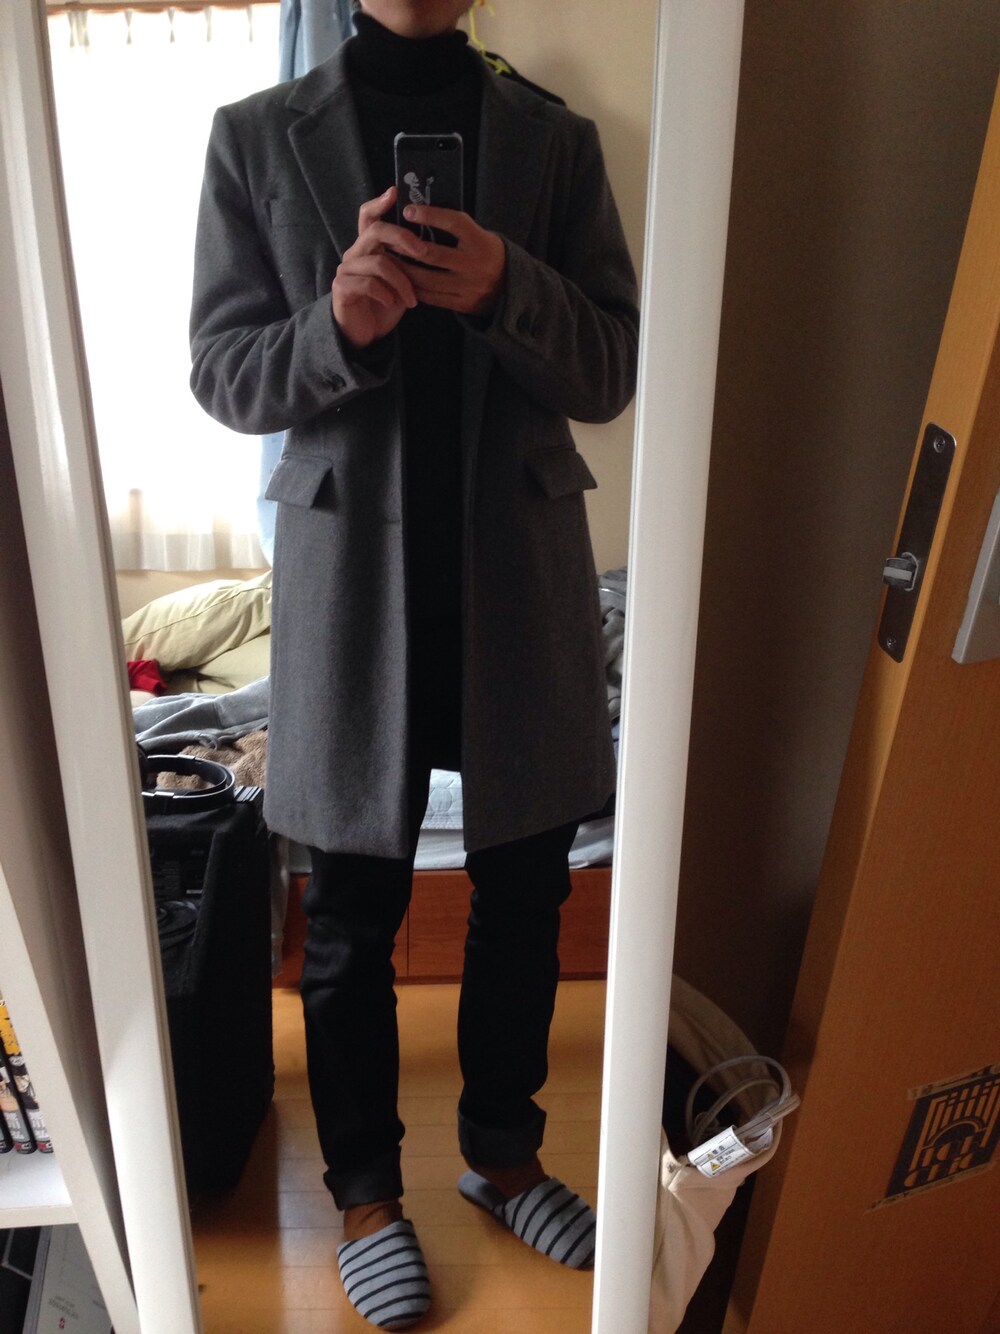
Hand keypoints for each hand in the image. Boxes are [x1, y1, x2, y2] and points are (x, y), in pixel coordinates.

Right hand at [331, 187, 430, 348]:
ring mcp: (346, 269)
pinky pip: (369, 284)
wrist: (365, 335)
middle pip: (376, 231)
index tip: (395, 193)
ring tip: (412, 299)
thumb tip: (429, 244)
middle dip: (403, 238)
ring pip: (378, 262)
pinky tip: (393, 304)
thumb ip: (406, 261)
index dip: (380, 203)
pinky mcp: (342, 287)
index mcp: (368, 247)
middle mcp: (354, 253)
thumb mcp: (401, 280)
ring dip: (401, 281)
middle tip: (423, 252)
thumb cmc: (385, 305)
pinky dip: (386, 294)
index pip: (368, 216)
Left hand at [399, 205, 506, 316]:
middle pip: (433, 255)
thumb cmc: (485, 253)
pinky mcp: (462, 304)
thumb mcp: (479, 235)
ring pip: (428, 279)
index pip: (454, 223)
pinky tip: (402, 279)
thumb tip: (421, 211)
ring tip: (389, 261)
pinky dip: (414, 287)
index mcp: (481, 241)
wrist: (510, 286)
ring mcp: (469, 287)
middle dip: (407, 247)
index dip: (430, 216)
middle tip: (388, 239)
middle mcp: (475, 264)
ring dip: (404, 270)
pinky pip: (432, 297)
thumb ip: (456, 227)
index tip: (408, 210)